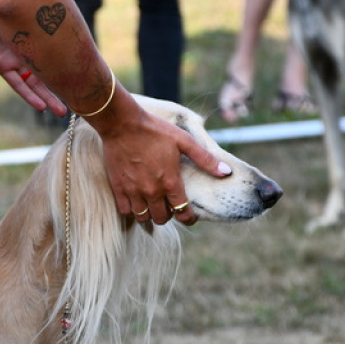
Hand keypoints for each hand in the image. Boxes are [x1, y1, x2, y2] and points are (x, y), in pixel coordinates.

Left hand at [0, 0, 67, 116]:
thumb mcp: (30, 7)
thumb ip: (46, 15)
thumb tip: (71, 12)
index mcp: (33, 39)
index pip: (52, 60)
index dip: (66, 70)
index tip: (83, 79)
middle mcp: (23, 52)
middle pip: (45, 77)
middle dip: (59, 91)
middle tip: (76, 104)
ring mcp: (12, 60)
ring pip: (33, 85)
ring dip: (47, 99)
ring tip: (62, 112)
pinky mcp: (0, 64)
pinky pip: (17, 84)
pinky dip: (29, 95)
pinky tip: (41, 106)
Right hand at [95, 91, 231, 225]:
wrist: (123, 124)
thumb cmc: (155, 130)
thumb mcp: (184, 141)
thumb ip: (205, 159)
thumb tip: (226, 172)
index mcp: (170, 182)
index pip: (183, 213)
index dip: (188, 219)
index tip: (189, 217)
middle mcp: (152, 191)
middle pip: (162, 219)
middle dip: (168, 215)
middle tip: (169, 206)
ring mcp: (133, 191)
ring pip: (143, 218)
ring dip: (150, 214)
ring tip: (152, 205)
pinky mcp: (118, 188)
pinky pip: (125, 211)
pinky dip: (131, 210)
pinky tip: (136, 202)